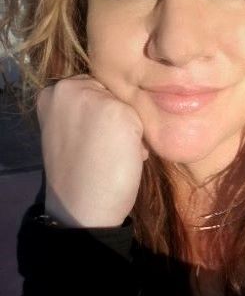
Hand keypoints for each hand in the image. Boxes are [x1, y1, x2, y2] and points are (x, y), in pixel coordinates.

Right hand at [37, 75, 147, 226]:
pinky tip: (127, 158)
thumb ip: (85, 109)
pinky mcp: (119, 111)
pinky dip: (140, 141)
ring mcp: (94, 97)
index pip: (94, 89)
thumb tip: (120, 101)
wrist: (81, 208)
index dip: (100, 116)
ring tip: (116, 155)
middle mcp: (69, 87)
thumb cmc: (79, 174)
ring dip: (129, 129)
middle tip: (104, 150)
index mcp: (52, 91)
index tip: (93, 142)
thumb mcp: (70, 130)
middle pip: (112, 93)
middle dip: (116, 118)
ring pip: (128, 105)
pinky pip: (142, 119)